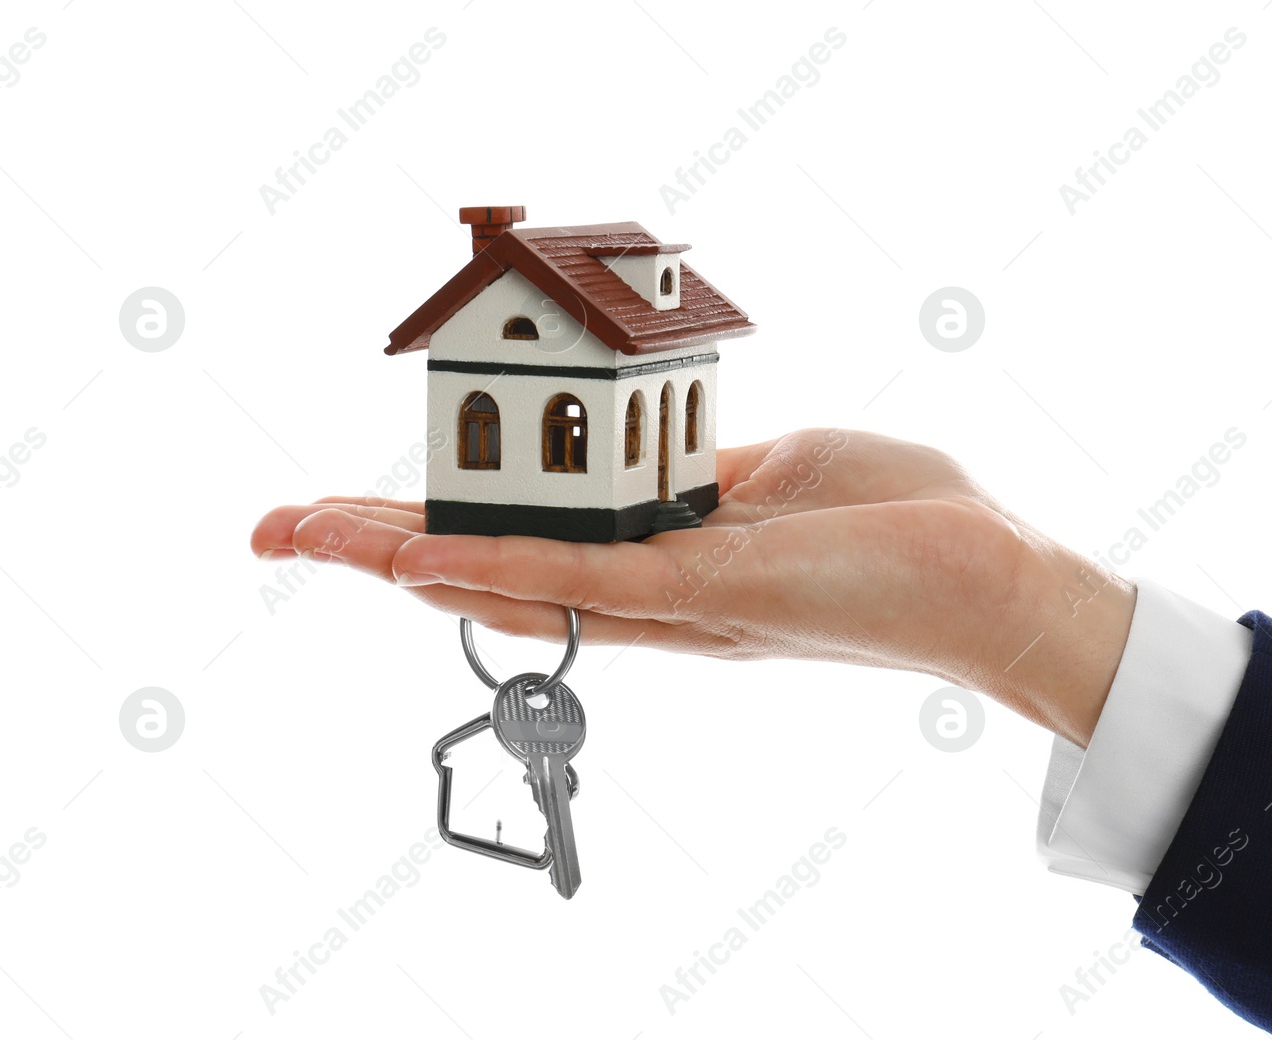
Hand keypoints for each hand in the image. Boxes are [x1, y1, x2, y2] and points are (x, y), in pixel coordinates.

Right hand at [249, 429, 1134, 745]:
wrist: (996, 575)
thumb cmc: (904, 518)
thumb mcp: (780, 466)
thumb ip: (698, 470)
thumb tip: (648, 452)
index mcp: (671, 554)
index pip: (531, 535)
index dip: (441, 520)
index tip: (361, 503)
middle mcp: (654, 591)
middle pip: (495, 567)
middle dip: (382, 548)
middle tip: (275, 530)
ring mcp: (675, 599)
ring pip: (515, 578)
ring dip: (406, 557)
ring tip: (308, 538)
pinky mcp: (710, 593)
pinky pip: (586, 577)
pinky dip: (496, 565)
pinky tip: (419, 558)